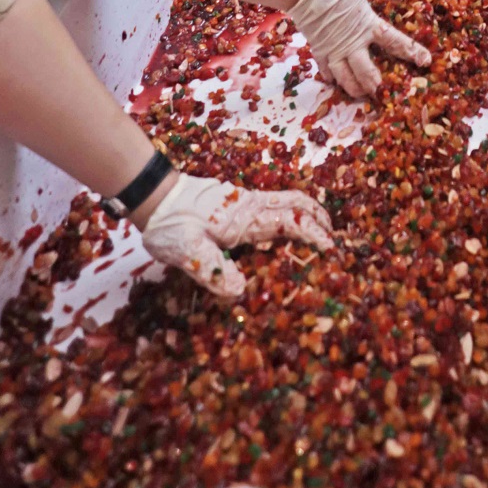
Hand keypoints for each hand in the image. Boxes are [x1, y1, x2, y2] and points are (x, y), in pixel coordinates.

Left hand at [139, 173, 333, 297]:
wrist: (153, 195)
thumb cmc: (170, 223)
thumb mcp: (186, 250)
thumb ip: (213, 269)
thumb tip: (242, 292)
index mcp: (246, 217)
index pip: (290, 221)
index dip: (314, 234)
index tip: (332, 250)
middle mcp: (251, 206)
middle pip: (296, 202)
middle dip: (319, 217)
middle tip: (334, 239)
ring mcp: (245, 203)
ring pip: (286, 201)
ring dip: (307, 213)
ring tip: (319, 233)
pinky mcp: (236, 205)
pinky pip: (273, 206)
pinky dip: (290, 214)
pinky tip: (285, 233)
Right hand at [289, 0, 429, 95]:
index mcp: (367, 25)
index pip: (395, 42)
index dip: (412, 52)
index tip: (425, 61)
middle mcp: (352, 42)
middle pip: (367, 71)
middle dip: (377, 84)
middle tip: (385, 93)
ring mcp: (333, 49)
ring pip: (345, 77)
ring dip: (355, 87)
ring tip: (362, 95)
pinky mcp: (318, 49)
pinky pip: (325, 69)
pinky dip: (331, 78)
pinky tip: (335, 82)